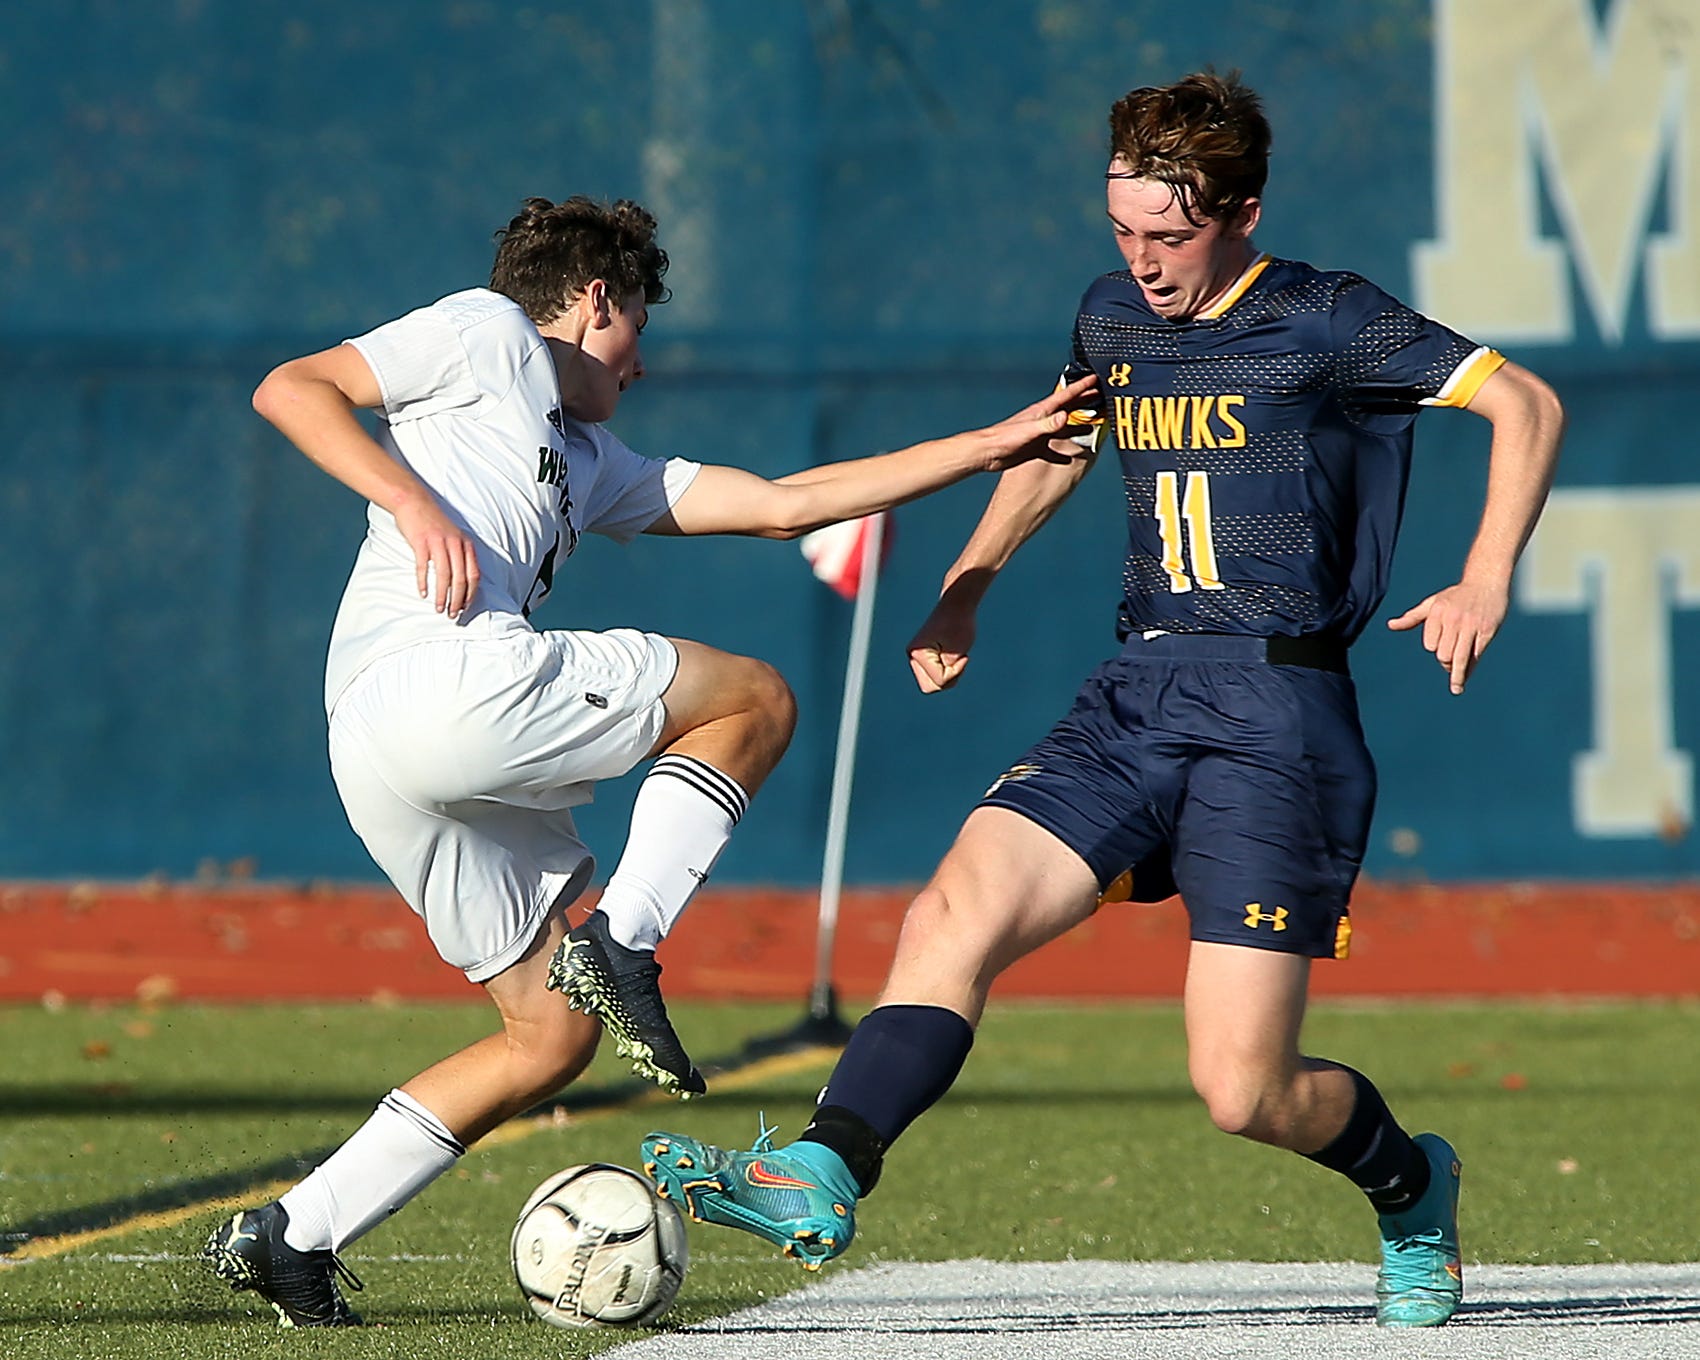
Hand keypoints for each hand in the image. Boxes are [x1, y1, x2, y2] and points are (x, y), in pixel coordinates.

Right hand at [394, 496, 480, 617]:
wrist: (413, 501)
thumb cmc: (433, 522)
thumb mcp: (454, 536)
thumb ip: (460, 554)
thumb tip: (463, 581)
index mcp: (465, 544)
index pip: (474, 574)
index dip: (471, 594)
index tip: (465, 607)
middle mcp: (455, 543)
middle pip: (461, 578)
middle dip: (458, 599)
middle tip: (452, 614)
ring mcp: (438, 542)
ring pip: (444, 575)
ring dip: (443, 595)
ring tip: (439, 608)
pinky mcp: (421, 542)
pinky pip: (423, 566)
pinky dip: (424, 581)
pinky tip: (423, 593)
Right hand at [907, 592, 977, 692]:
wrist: (956, 606)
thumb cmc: (960, 625)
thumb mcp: (958, 653)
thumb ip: (949, 673)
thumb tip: (938, 685)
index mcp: (917, 652)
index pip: (939, 680)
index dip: (955, 671)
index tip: (963, 654)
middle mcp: (912, 656)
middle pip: (930, 687)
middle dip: (948, 678)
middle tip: (958, 659)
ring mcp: (916, 657)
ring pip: (932, 684)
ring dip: (948, 675)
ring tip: (955, 656)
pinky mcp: (922, 657)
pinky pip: (935, 677)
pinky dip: (946, 671)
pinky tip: (950, 655)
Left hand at [981, 373, 1099, 470]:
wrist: (987, 452)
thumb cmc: (1003, 438)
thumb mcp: (1029, 430)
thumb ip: (1047, 424)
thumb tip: (1065, 417)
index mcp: (1042, 411)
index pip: (1066, 395)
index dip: (1081, 386)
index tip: (1095, 377)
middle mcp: (1043, 420)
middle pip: (1068, 407)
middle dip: (1085, 400)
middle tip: (1101, 394)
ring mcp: (1039, 433)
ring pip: (1064, 427)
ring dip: (1079, 423)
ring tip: (1094, 420)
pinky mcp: (1035, 447)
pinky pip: (1054, 448)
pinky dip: (1065, 450)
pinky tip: (1072, 455)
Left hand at [1386, 578, 1508, 693]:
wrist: (1486, 582)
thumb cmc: (1456, 596)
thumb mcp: (1432, 603)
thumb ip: (1412, 617)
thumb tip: (1391, 625)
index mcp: (1437, 612)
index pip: (1430, 644)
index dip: (1434, 648)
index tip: (1439, 648)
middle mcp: (1453, 619)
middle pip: (1444, 653)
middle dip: (1445, 661)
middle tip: (1448, 661)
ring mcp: (1471, 626)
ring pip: (1459, 657)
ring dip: (1457, 675)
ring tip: (1455, 688)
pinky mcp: (1487, 631)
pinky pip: (1476, 655)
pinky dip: (1471, 667)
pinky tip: (1466, 677)